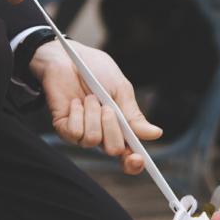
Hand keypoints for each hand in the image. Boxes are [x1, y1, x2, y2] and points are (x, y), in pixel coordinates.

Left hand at [30, 40, 162, 174]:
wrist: (68, 57)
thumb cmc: (97, 71)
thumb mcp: (121, 90)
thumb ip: (134, 115)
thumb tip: (155, 134)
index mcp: (121, 129)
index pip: (128, 157)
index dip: (134, 163)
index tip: (137, 158)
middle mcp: (103, 136)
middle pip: (114, 150)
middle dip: (113, 127)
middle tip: (107, 107)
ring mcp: (83, 134)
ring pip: (94, 140)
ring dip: (93, 115)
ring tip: (89, 98)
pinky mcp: (64, 128)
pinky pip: (75, 133)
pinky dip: (78, 114)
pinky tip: (76, 102)